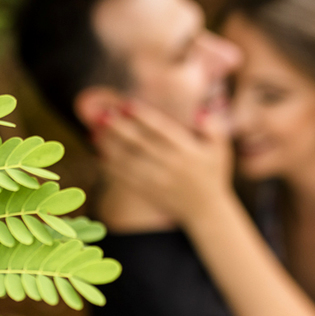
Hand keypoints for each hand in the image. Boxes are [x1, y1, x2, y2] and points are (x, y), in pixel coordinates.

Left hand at [95, 101, 234, 225]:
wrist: (206, 211)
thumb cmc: (212, 174)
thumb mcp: (221, 149)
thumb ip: (213, 128)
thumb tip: (200, 112)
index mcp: (187, 151)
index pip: (161, 130)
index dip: (143, 116)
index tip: (126, 104)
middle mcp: (171, 165)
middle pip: (140, 144)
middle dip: (119, 129)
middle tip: (102, 115)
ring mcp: (157, 180)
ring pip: (128, 161)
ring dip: (109, 147)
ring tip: (94, 133)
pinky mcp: (148, 192)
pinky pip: (125, 179)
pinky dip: (110, 168)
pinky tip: (97, 156)